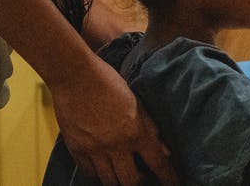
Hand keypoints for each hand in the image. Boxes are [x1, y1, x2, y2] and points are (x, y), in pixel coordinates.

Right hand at [50, 57, 176, 184]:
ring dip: (118, 181)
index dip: (168, 177)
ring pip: (109, 182)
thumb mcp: (137, 103)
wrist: (75, 75)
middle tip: (143, 178)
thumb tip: (164, 150)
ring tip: (123, 174)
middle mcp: (116, 145)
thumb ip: (150, 128)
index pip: (158, 163)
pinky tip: (103, 169)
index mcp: (136, 131)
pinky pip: (89, 173)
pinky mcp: (76, 149)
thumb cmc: (107, 82)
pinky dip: (98, 175)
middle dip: (140, 183)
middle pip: (131, 182)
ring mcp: (94, 149)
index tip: (174, 184)